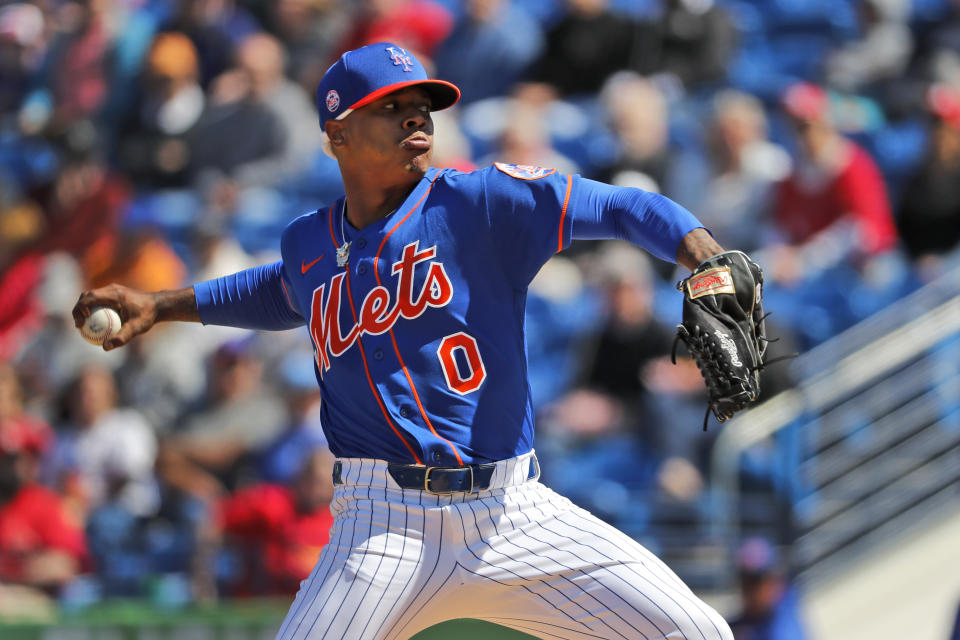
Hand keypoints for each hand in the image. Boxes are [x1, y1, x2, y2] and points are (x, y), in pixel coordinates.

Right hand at [72, 285, 197, 350]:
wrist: (159, 305)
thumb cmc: (148, 316)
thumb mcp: (137, 328)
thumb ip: (122, 337)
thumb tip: (105, 347)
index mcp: (114, 294)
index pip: (90, 297)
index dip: (80, 308)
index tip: (82, 322)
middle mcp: (111, 289)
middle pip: (86, 295)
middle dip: (78, 309)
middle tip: (79, 326)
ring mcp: (112, 291)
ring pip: (91, 297)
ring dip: (83, 309)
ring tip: (82, 326)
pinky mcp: (113, 295)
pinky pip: (98, 301)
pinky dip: (92, 310)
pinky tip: (94, 325)